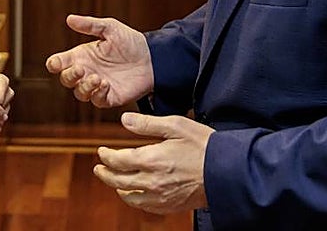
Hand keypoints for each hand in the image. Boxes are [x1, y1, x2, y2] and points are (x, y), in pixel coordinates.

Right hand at [45, 14, 152, 107]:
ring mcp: (97, 86)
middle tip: (81, 68)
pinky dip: (98, 94)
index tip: (55, 63)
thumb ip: (90, 25)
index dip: (54, 64)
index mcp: (82, 55)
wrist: (153, 57)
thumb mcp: (110, 28)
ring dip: (84, 87)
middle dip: (70, 75)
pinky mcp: (109, 97)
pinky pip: (97, 101)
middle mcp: (87, 72)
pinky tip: (106, 84)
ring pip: (80, 93)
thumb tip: (69, 19)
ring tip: (98, 78)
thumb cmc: (130, 41)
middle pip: (67, 79)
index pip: (60, 63)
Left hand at [93, 111, 210, 214]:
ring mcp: (161, 196)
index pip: (118, 161)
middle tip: (98, 168)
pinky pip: (145, 206)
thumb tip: (125, 120)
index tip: (101, 151)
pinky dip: (134, 200)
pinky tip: (135, 194)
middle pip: (118, 181)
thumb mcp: (176, 125)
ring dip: (118, 188)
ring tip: (114, 182)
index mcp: (151, 159)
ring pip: (130, 197)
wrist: (227, 171)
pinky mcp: (171, 205)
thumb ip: (147, 124)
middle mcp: (152, 181)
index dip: (106, 156)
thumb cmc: (204, 145)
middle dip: (105, 174)